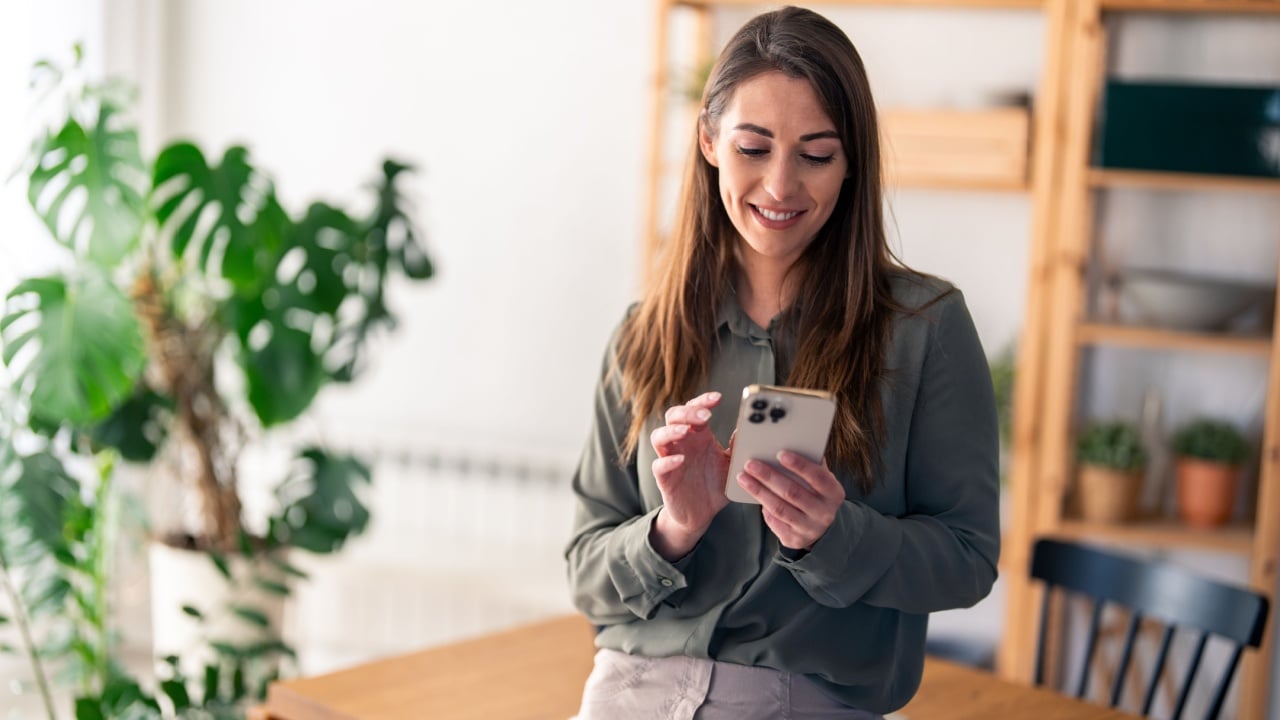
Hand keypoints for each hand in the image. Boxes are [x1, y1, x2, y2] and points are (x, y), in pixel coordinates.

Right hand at [649, 391, 730, 559]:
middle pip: (674, 416)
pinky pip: (659, 466)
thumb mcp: (731, 465)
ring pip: (659, 436)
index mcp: (698, 436)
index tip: (718, 399)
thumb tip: (746, 431)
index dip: (703, 401)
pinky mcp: (664, 479)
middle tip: (706, 416)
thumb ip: (737, 448)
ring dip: (671, 431)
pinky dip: (667, 461)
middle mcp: (682, 444)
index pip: (695, 410)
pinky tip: (680, 460)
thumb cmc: (715, 485)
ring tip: (686, 431)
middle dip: (688, 412)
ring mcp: (670, 459)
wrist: (702, 514)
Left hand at [736, 451, 843, 550]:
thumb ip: (810, 464)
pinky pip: (775, 522)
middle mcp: (824, 513)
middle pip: (793, 493)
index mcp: (833, 493)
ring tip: (743, 477)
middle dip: (769, 477)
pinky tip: (751, 496)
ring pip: (779, 508)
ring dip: (759, 491)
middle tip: (751, 464)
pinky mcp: (794, 539)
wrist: (820, 528)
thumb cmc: (815, 494)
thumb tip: (789, 441)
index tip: (780, 453)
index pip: (818, 477)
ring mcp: (810, 529)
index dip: (799, 465)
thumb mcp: (820, 481)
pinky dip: (762, 509)